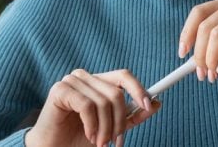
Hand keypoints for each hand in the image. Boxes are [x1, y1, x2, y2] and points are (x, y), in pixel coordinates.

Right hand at [25, 69, 161, 146]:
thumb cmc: (79, 138)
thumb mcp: (111, 128)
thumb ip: (131, 116)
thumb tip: (157, 103)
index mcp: (97, 81)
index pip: (123, 76)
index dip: (139, 89)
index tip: (149, 106)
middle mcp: (85, 76)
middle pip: (116, 92)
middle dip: (120, 121)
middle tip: (117, 142)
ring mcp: (71, 81)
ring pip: (103, 101)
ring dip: (106, 128)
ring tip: (101, 143)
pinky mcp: (60, 90)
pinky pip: (87, 105)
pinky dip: (92, 125)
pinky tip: (88, 135)